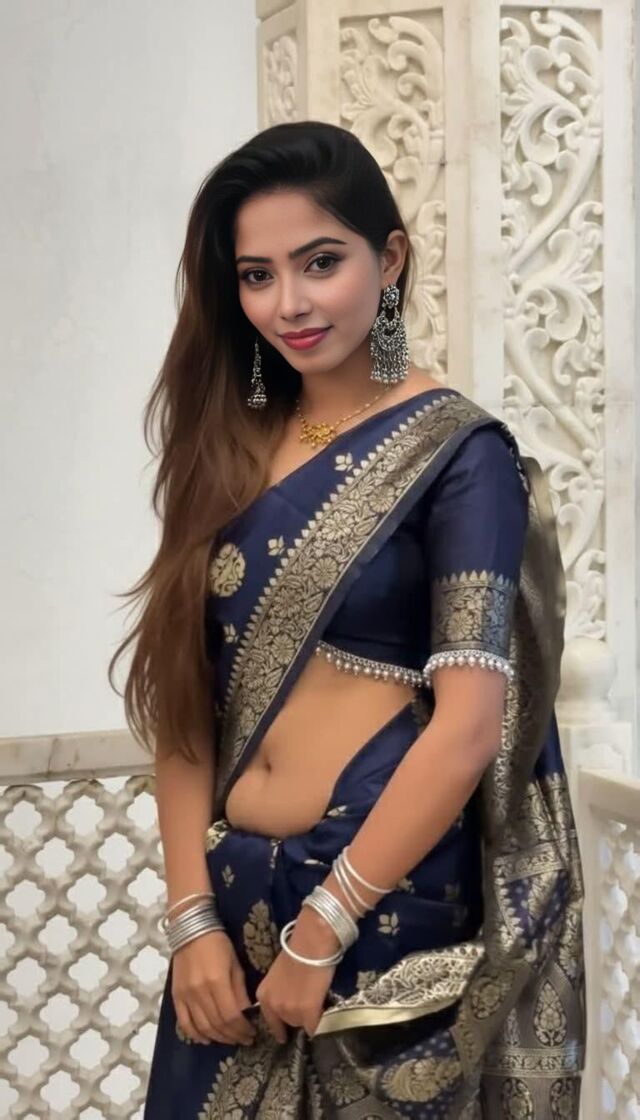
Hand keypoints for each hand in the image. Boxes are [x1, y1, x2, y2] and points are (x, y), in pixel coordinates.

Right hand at [171, 929, 256, 1046]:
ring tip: (230, 1039)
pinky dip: (196, 1035)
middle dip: (234, 1036)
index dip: (243, 1029)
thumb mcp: (235, 963)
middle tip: (245, 1039)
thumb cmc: (218, 944)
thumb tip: (247, 1014)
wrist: (191, 930)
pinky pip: (184, 1023)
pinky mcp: (176, 996)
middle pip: (218, 1025)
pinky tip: (206, 1039)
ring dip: (218, 1038)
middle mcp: (200, 992)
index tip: (252, 1032)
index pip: (231, 1016)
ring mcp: (186, 996)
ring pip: (202, 1027)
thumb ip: (239, 991)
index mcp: (217, 982)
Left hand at [255, 908, 338, 1041]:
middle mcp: (274, 1007)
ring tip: (319, 1004)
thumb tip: (290, 1003)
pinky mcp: (308, 1013)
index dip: (281, 1026)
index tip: (286, 1033)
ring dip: (311, 1019)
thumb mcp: (280, 975)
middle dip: (298, 1019)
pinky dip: (322, 1024)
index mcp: (264, 996)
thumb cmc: (298, 951)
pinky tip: (326, 1013)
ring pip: (304, 1026)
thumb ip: (281, 992)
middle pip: (289, 1024)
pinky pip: (316, 1028)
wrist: (312, 941)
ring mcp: (290, 1012)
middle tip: (308, 1008)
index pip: (271, 1022)